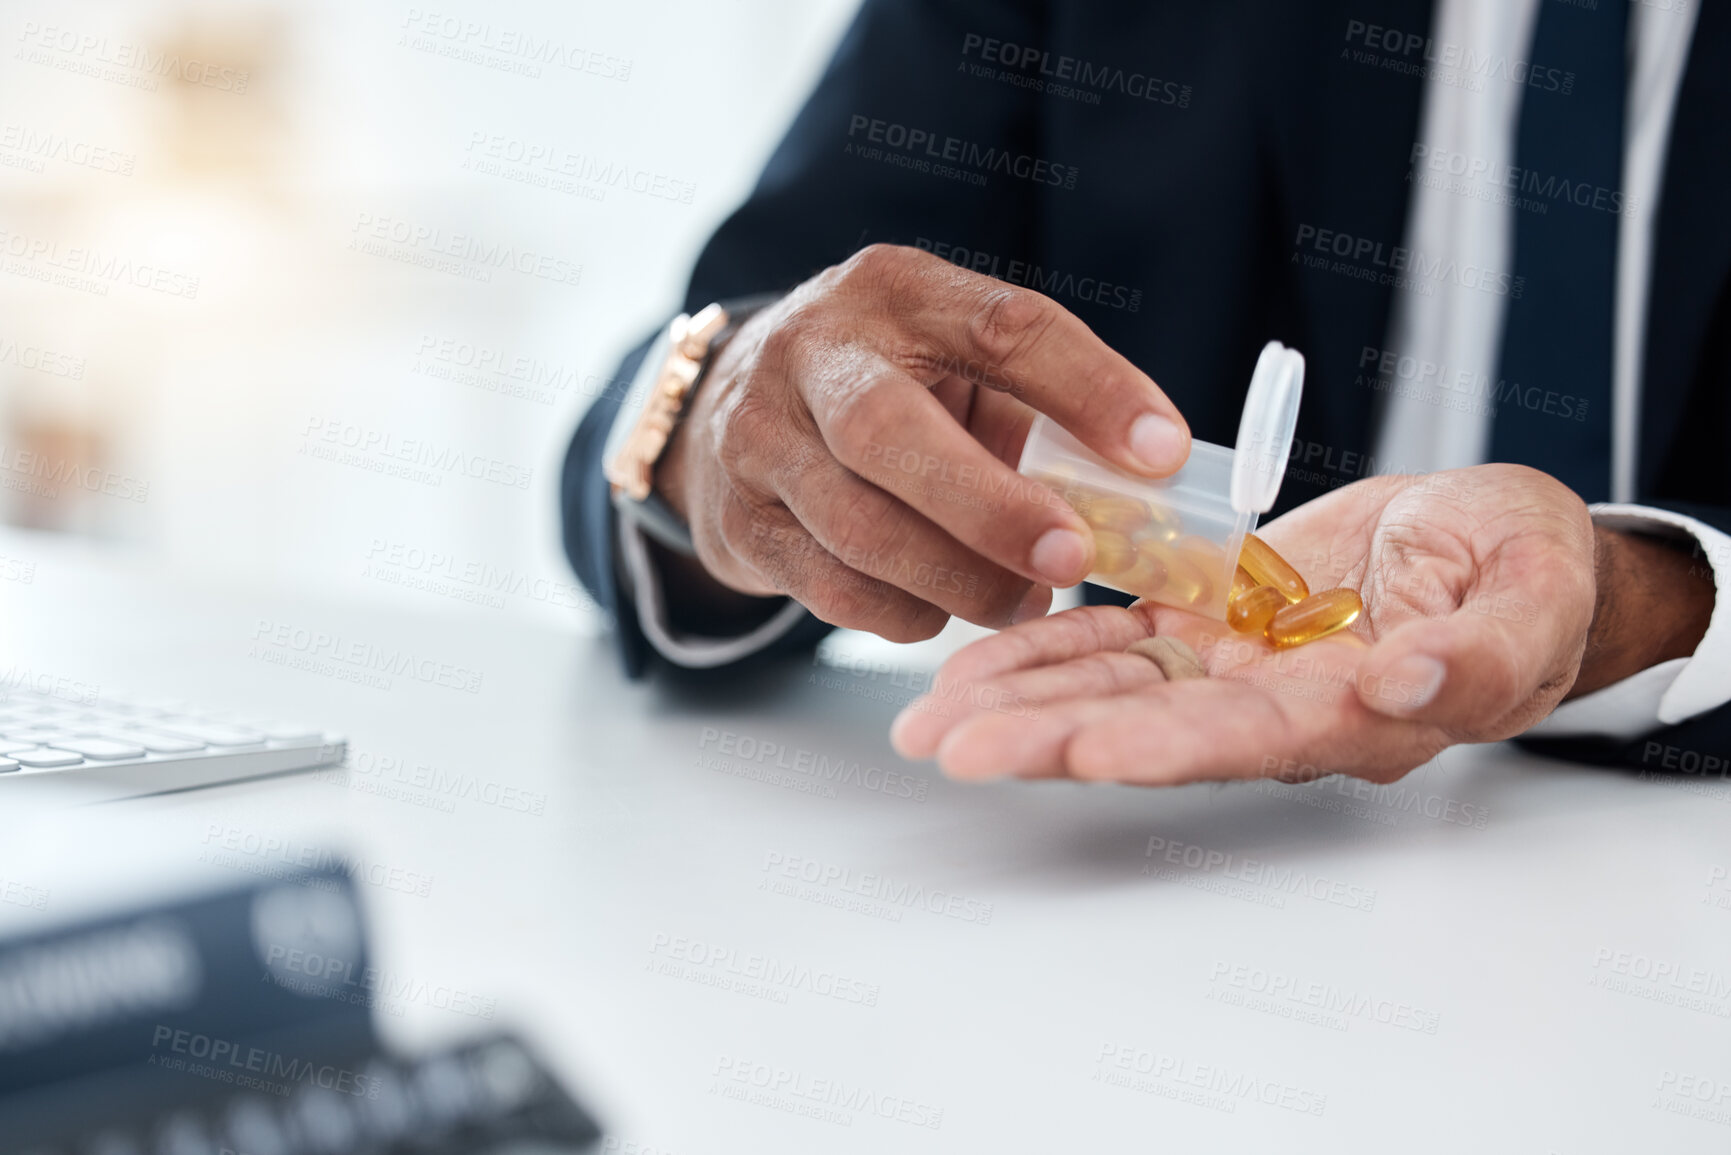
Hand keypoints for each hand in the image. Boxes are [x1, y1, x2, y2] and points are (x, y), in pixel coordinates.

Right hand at [653, 244, 1190, 642]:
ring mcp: (760, 435)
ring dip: (957, 580)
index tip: (1162, 453)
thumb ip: (1038, 413)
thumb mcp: (955, 365)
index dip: (1088, 387)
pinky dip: (903, 614)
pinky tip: (941, 610)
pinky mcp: (739, 519)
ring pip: (859, 527)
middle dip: (991, 508)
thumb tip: (1146, 495)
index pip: (1001, 325)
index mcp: (897, 292)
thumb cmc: (889, 389)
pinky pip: (831, 587)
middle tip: (1071, 560)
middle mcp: (815, 351)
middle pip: (891, 430)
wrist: (730, 411)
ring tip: (1023, 601)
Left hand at [891, 464, 1713, 784]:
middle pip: (1151, 728)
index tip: (1082, 748)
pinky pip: (1118, 636)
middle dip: (1049, 737)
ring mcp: (1235, 666)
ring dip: (1022, 698)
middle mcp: (1276, 705)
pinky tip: (979, 661)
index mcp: (1356, 716)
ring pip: (1114, 686)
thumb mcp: (1533, 598)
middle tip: (951, 747)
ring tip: (931, 715)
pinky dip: (1051, 644)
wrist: (1490, 545)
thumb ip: (1482, 654)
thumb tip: (1406, 684)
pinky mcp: (1210, 620)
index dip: (1165, 744)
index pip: (1249, 737)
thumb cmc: (1528, 571)